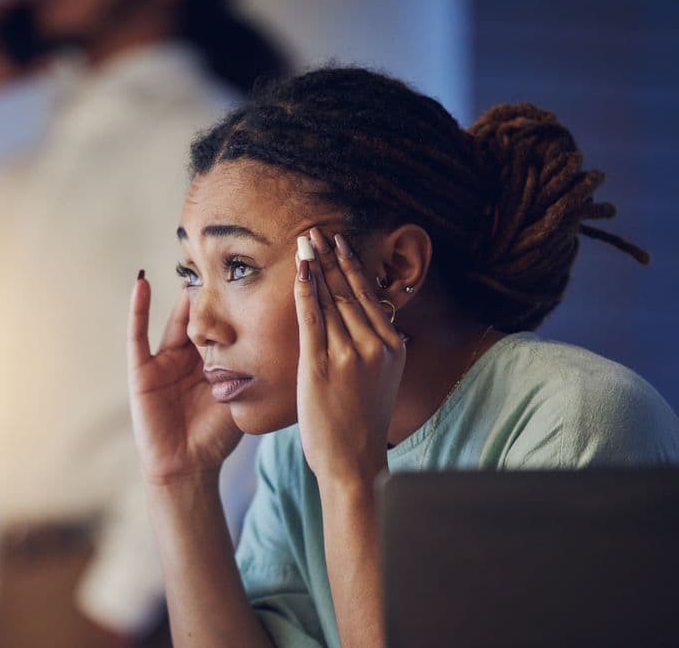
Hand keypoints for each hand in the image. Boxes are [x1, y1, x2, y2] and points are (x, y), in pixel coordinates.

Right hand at [127, 274, 242, 485]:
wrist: (188, 468)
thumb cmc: (216, 438)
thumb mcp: (242, 395)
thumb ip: (256, 370)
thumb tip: (291, 343)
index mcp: (213, 362)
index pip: (225, 323)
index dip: (236, 301)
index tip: (255, 271)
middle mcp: (188, 357)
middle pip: (201, 316)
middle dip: (211, 289)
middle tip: (225, 254)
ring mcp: (164, 361)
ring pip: (175, 319)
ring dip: (182, 292)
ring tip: (189, 258)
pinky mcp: (142, 369)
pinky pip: (138, 334)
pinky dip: (137, 307)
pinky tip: (142, 282)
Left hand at [294, 229, 405, 486]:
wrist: (354, 463)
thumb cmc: (362, 424)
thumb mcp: (382, 380)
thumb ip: (376, 350)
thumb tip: (373, 326)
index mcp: (392, 346)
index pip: (368, 295)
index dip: (350, 265)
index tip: (338, 241)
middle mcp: (375, 345)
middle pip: (349, 290)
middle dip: (331, 256)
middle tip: (316, 229)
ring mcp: (349, 355)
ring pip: (331, 299)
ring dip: (316, 266)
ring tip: (305, 241)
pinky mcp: (322, 366)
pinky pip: (312, 319)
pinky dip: (306, 290)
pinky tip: (300, 270)